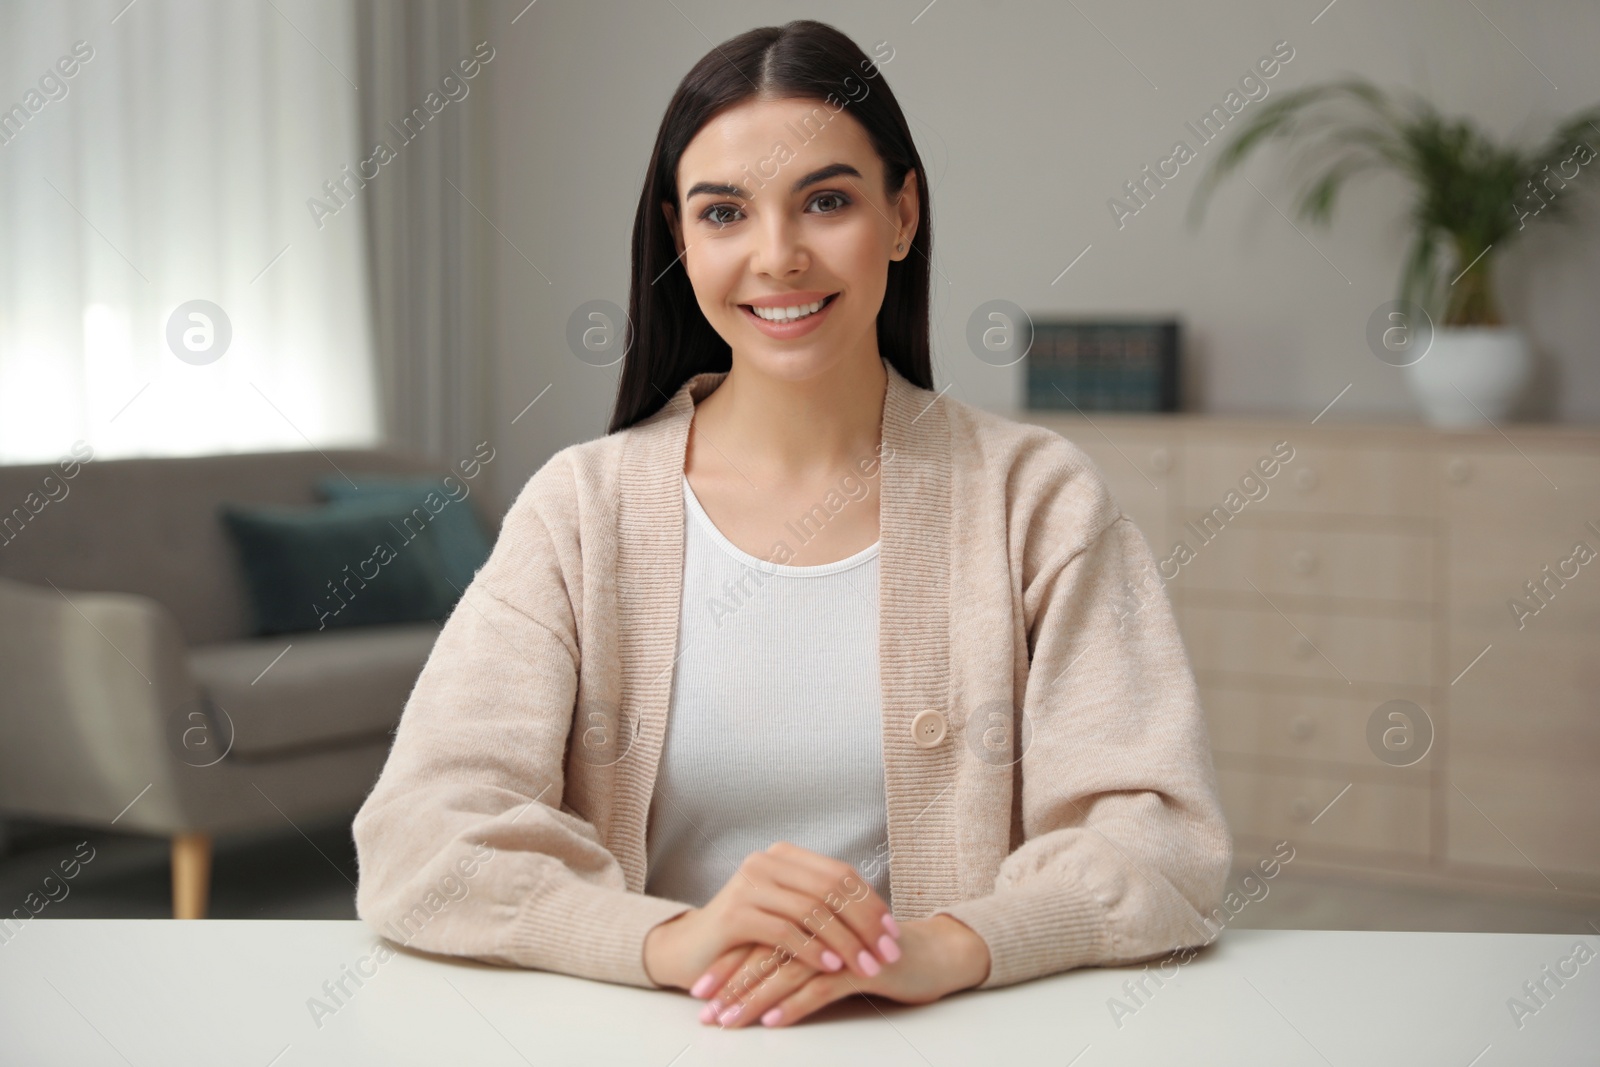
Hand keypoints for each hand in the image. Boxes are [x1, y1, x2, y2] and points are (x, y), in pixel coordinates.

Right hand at [642, 841, 900, 991]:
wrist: (690, 951)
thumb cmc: (746, 935)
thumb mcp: (786, 912)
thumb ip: (820, 905)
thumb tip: (876, 919)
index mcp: (783, 856)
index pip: (840, 873)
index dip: (870, 902)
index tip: (891, 932)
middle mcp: (765, 862)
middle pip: (831, 889)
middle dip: (864, 924)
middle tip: (886, 953)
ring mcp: (748, 885)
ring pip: (811, 911)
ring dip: (844, 942)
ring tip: (865, 966)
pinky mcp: (735, 915)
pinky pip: (785, 932)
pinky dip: (812, 950)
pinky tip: (831, 967)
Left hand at [695, 914, 990, 1027]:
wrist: (931, 955)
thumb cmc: (876, 953)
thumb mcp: (830, 948)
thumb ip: (797, 948)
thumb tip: (751, 967)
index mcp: (809, 911)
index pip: (758, 934)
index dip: (727, 961)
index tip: (699, 989)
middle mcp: (822, 920)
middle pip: (766, 950)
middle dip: (731, 982)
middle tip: (704, 1009)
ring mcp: (843, 941)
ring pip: (788, 969)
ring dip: (755, 997)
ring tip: (730, 1019)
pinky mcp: (864, 964)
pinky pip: (823, 985)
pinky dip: (795, 1004)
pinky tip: (774, 1020)